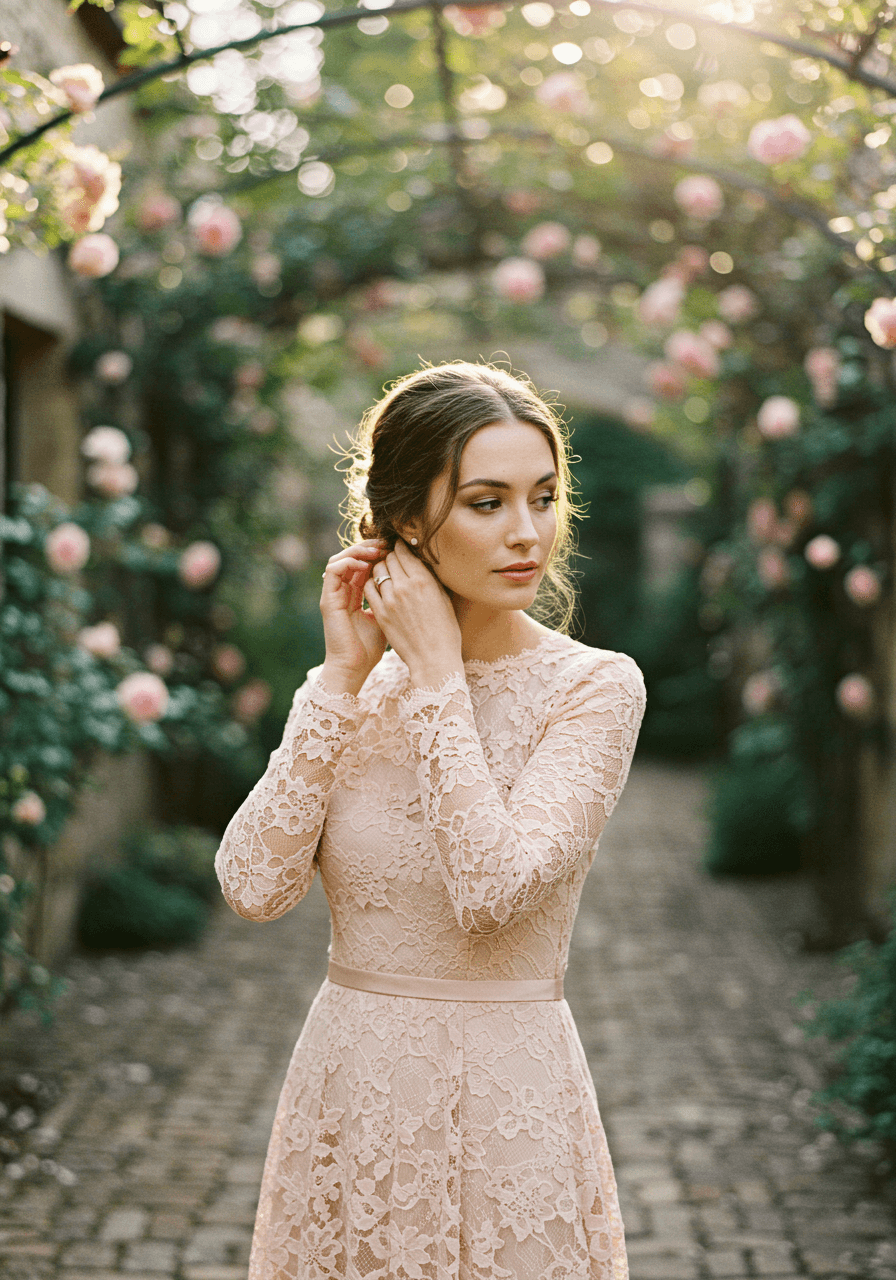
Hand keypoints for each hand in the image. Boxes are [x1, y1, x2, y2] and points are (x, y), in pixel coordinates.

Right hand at [320, 538, 389, 690]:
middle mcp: (343, 592)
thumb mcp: (388, 617)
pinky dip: (349, 562)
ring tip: (377, 550)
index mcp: (356, 595)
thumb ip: (394, 599)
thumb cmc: (372, 648)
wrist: (354, 668)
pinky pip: (333, 570)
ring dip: (359, 550)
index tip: (397, 547)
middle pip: (353, 557)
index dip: (379, 553)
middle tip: (387, 542)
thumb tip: (415, 582)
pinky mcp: (328, 600)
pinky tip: (366, 563)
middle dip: (370, 547)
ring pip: (341, 558)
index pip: (365, 564)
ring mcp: (334, 595)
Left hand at [362, 539, 462, 684]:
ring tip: (386, 574)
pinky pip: (368, 588)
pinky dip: (372, 583)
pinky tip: (379, 588)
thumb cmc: (445, 630)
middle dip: (391, 556)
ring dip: (380, 569)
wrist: (434, 659)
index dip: (402, 547)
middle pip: (389, 558)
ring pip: (376, 571)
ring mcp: (390, 600)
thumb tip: (422, 560)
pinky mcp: (380, 614)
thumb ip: (430, 578)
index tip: (402, 548)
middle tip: (394, 561)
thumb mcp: (444, 598)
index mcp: (423, 581)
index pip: (404, 551)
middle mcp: (404, 587)